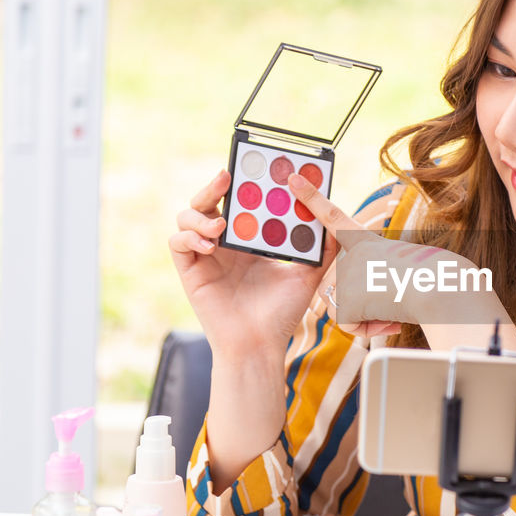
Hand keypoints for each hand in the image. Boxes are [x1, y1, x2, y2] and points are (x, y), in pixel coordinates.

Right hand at [168, 169, 336, 355]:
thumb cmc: (282, 314)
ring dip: (200, 213)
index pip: (239, 201)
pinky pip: (177, 243)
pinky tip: (211, 245)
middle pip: (208, 201)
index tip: (253, 170)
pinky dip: (189, 237)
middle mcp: (224, 244)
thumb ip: (323, 247)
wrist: (260, 344)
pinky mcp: (190, 271)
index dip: (241, 185)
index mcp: (248, 240)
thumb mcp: (308, 274)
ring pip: (187, 217)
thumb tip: (338, 219)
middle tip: (226, 177)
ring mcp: (205, 256)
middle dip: (214, 186)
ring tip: (221, 226)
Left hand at [289, 174, 491, 330]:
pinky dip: (369, 328)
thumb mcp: (402, 271)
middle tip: (392, 296)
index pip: (332, 216)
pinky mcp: (344, 298)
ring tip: (395, 306)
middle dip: (365, 304)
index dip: (312, 197)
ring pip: (346, 309)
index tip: (293, 179)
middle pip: (345, 289)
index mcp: (366, 240)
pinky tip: (390, 319)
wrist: (437, 286)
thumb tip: (361, 309)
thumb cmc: (433, 280)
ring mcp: (345, 275)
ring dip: (369, 317)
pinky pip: (350, 325)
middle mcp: (351, 254)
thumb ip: (374, 283)